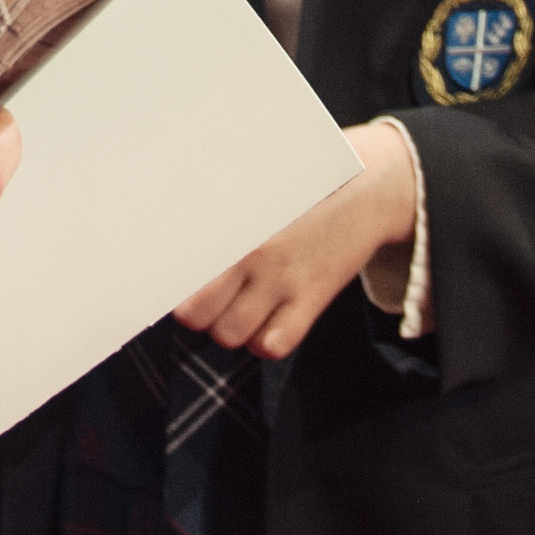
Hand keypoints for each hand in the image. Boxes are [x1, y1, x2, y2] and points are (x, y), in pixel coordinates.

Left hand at [172, 119, 416, 361]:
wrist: (365, 191)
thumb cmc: (300, 189)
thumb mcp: (255, 191)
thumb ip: (216, 211)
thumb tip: (168, 216)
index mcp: (232, 223)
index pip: (180, 270)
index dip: (170, 284)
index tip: (170, 283)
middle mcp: (252, 254)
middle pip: (196, 315)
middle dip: (198, 314)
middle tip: (209, 300)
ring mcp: (283, 279)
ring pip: (230, 334)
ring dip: (230, 328)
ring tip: (239, 309)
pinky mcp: (312, 298)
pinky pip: (274, 344)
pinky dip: (266, 340)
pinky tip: (269, 320)